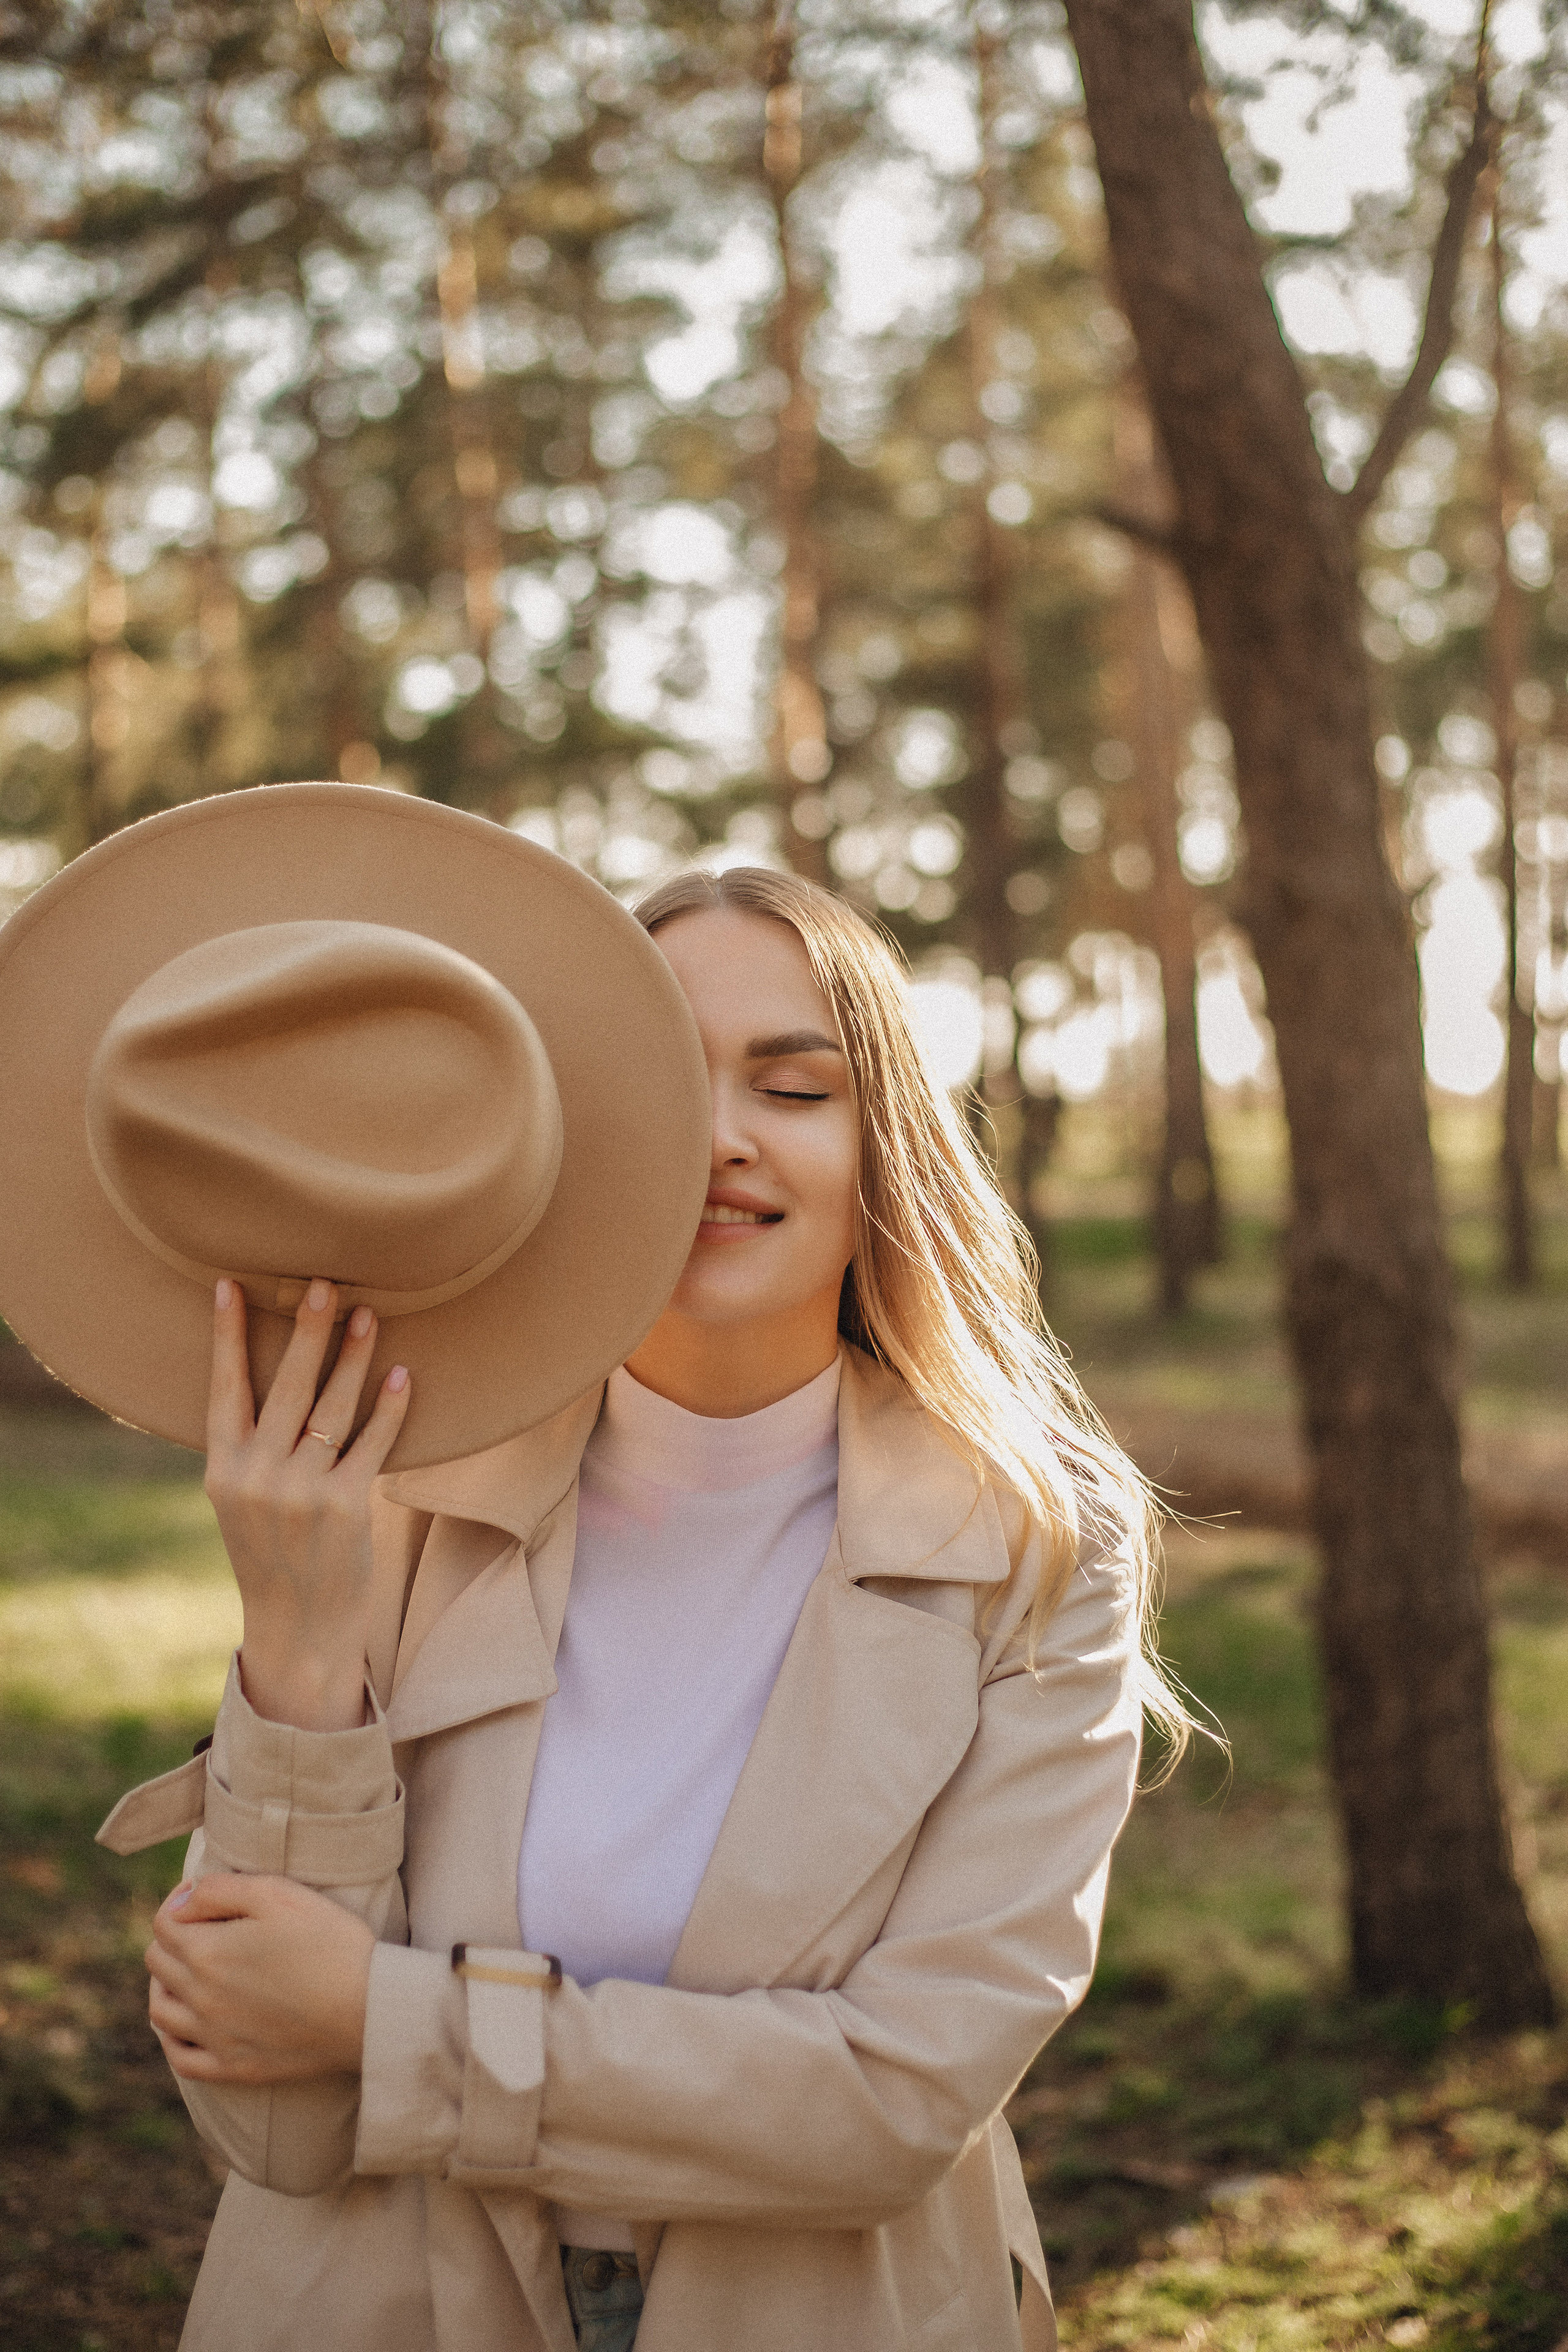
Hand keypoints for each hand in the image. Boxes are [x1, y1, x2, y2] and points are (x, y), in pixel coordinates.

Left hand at [146, 1873, 375, 2084]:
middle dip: (174, 1937)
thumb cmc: (329, 1942)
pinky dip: (173, 2037)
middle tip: (207, 1926)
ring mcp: (214, 2038)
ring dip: (167, 1983)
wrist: (368, 2008)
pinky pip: (180, 2058)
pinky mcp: (233, 2067)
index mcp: (207, 1953)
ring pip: (159, 2010)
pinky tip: (189, 2022)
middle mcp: (199, 1998)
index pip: (164, 1922)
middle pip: (158, 1962)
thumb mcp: (279, 1894)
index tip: (207, 1896)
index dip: (181, 1901)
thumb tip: (181, 1901)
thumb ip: (221, 1889)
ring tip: (193, 1970)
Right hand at [205, 1278, 410, 1730]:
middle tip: (323, 1282)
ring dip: (354, 1357)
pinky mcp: (345, 1506)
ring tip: (369, 1315)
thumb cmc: (273, 1552)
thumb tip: (276, 1380)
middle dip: (306, 1330)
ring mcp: (301, 1491)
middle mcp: (257, 1475)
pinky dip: (390, 1408)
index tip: (230, 1285)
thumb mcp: (240, 1500)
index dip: (227, 1336)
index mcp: (223, 1468)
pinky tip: (403, 1376)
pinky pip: (373, 1443)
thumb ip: (251, 1447)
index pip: (223, 1388)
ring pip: (333, 1407)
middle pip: (286, 1385)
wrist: (297, 1627)